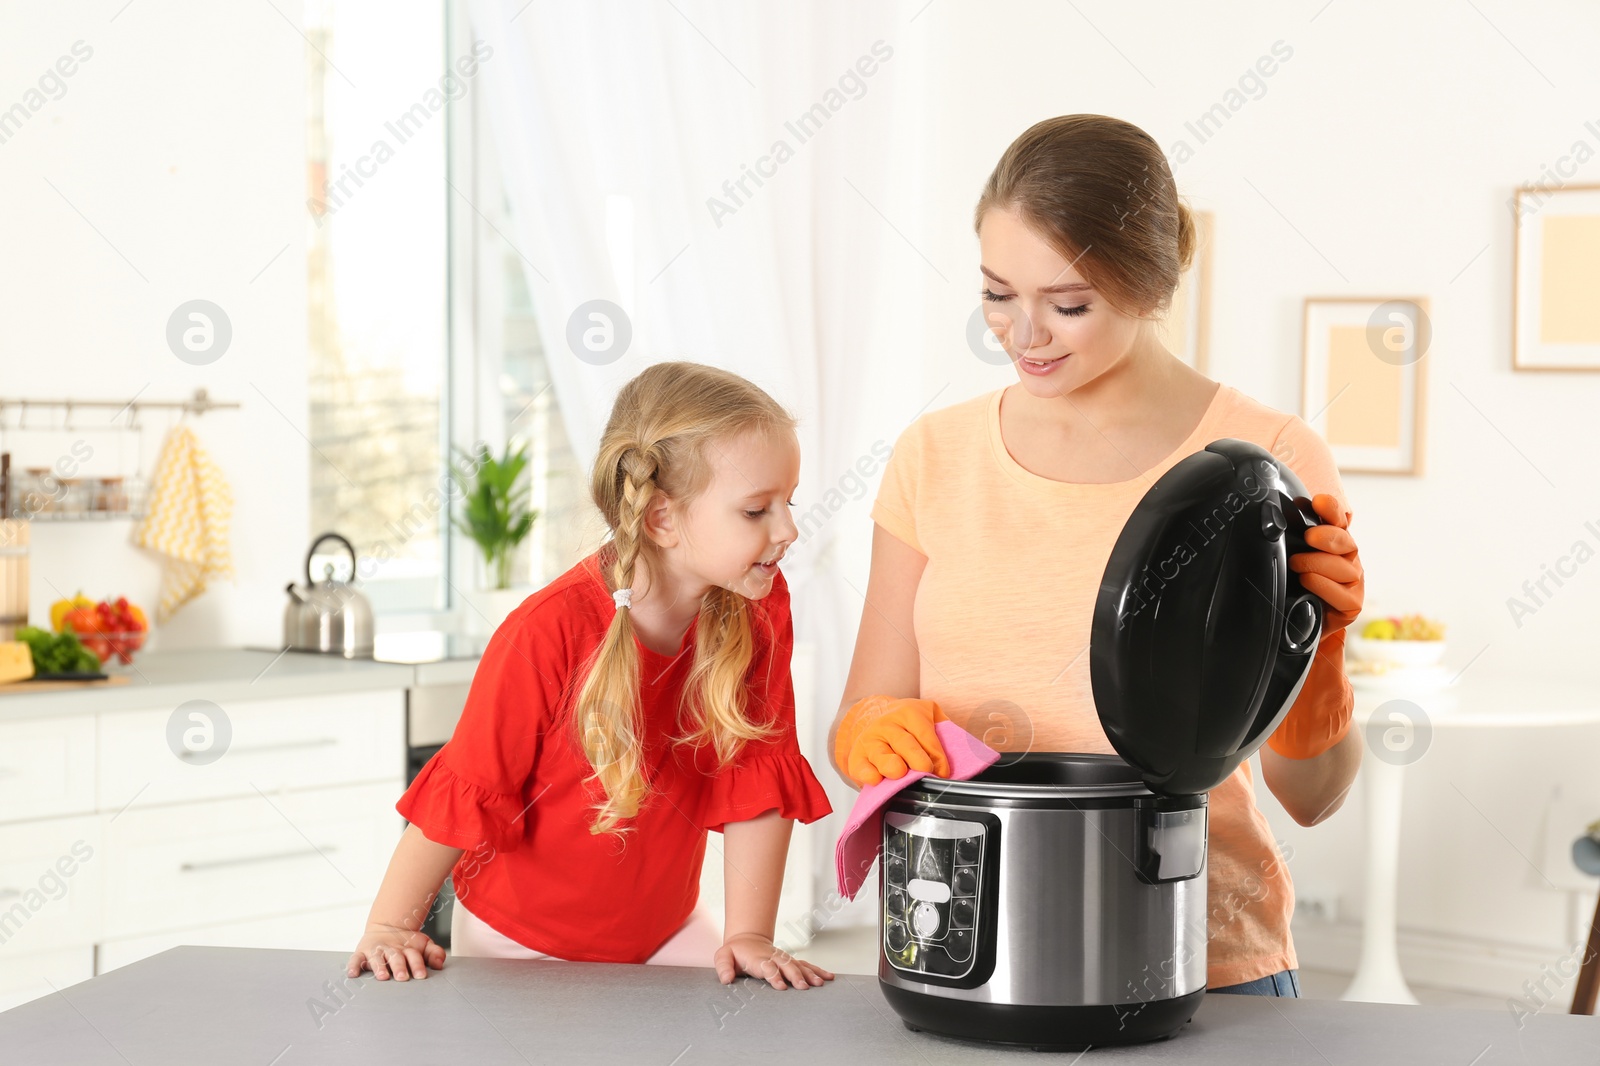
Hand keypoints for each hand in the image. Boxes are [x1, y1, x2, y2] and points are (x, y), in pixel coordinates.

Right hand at [347, 922, 446, 980]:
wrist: (387, 928)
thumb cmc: (407, 944)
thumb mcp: (422, 945)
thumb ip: (434, 953)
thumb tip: (440, 964)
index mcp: (407, 949)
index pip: (414, 956)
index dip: (418, 965)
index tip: (421, 976)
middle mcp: (391, 949)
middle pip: (396, 958)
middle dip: (399, 967)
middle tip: (403, 978)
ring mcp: (376, 950)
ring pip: (377, 958)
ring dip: (380, 967)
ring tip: (383, 976)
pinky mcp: (362, 952)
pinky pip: (355, 959)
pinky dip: (353, 965)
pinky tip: (353, 974)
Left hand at [713, 932, 834, 989]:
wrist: (747, 940)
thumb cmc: (734, 953)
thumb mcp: (723, 956)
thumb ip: (723, 967)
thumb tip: (726, 980)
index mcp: (758, 959)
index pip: (767, 967)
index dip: (774, 976)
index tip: (781, 986)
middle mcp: (773, 958)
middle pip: (786, 966)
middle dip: (795, 976)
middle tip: (803, 987)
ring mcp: (784, 959)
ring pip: (799, 965)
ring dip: (810, 974)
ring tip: (819, 984)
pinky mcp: (790, 962)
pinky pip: (806, 965)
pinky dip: (817, 970)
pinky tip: (829, 978)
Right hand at [834, 695, 950, 786]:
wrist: (868, 716)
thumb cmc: (904, 722)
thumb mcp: (927, 714)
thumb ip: (944, 728)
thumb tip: (967, 751)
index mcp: (908, 713)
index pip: (926, 736)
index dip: (938, 757)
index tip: (943, 772)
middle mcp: (887, 725)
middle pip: (905, 744)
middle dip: (917, 759)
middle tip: (926, 771)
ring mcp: (870, 741)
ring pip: (882, 756)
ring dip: (892, 766)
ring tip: (900, 772)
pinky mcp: (856, 758)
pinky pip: (861, 768)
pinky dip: (868, 775)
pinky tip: (877, 779)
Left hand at [1288, 493, 1362, 634]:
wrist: (1296, 623)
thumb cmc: (1291, 584)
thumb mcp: (1286, 557)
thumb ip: (1287, 537)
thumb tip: (1272, 517)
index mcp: (1333, 542)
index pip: (1337, 520)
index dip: (1330, 509)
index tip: (1318, 501)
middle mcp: (1347, 559)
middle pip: (1345, 542)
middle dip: (1328, 537)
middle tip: (1308, 536)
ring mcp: (1352, 582)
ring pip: (1345, 569)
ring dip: (1319, 563)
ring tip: (1296, 564)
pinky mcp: (1352, 604)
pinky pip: (1343, 595)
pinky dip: (1324, 586)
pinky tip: (1308, 581)